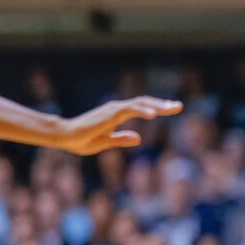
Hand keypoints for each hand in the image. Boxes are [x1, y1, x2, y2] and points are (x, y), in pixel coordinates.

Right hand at [55, 97, 182, 154]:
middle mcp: (117, 109)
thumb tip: (139, 138)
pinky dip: (142, 110)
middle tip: (179, 106)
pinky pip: (129, 110)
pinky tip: (154, 114)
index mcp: (117, 115)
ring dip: (157, 106)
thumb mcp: (106, 142)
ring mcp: (114, 110)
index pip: (140, 107)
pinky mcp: (110, 114)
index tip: (170, 107)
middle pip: (144, 103)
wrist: (65, 137)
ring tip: (172, 108)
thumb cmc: (82, 140)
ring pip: (140, 104)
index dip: (156, 107)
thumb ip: (122, 139)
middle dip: (162, 104)